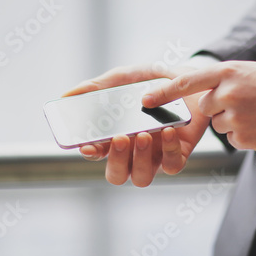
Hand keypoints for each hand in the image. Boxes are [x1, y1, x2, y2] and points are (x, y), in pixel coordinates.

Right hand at [63, 65, 210, 186]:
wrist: (189, 78)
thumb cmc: (151, 82)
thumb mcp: (123, 79)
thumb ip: (97, 87)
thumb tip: (66, 95)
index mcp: (115, 136)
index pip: (97, 152)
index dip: (90, 152)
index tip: (87, 144)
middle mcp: (133, 152)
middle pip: (117, 174)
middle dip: (116, 160)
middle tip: (120, 137)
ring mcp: (155, 156)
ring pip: (141, 177)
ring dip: (140, 159)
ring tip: (143, 134)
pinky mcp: (179, 154)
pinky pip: (172, 165)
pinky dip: (169, 151)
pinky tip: (167, 131)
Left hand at [143, 61, 255, 150]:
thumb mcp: (249, 71)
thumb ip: (223, 79)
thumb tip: (202, 92)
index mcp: (228, 72)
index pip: (186, 82)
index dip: (163, 92)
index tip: (145, 100)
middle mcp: (228, 92)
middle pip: (205, 107)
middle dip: (219, 108)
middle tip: (246, 104)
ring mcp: (235, 115)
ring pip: (219, 124)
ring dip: (233, 122)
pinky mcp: (242, 136)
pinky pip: (232, 138)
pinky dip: (244, 135)